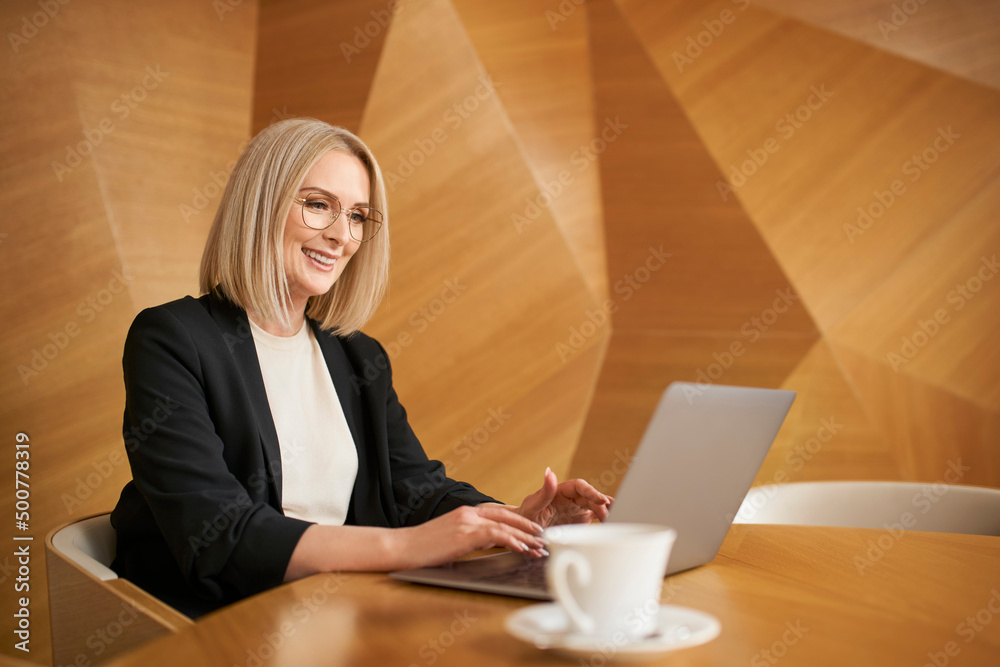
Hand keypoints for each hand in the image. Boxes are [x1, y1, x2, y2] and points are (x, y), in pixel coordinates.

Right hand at [393, 504, 546, 568]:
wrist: (400, 547)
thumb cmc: (422, 548)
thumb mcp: (450, 539)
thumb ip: (468, 538)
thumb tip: (485, 546)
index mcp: (465, 512)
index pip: (499, 513)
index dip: (519, 521)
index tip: (533, 531)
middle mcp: (468, 513)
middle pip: (507, 516)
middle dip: (528, 527)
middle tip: (544, 538)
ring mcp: (466, 521)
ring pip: (505, 525)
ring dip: (526, 536)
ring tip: (540, 546)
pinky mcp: (464, 534)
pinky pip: (496, 535)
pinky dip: (512, 541)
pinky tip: (523, 549)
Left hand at [514, 468, 611, 527]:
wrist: (525, 532)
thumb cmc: (526, 517)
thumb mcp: (532, 506)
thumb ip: (543, 492)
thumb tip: (549, 471)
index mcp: (561, 491)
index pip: (580, 487)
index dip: (592, 492)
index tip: (601, 499)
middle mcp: (571, 498)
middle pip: (591, 497)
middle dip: (602, 504)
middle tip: (612, 511)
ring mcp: (577, 509)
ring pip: (596, 506)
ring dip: (607, 511)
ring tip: (618, 516)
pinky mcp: (581, 520)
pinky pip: (595, 517)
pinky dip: (605, 519)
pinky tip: (613, 523)